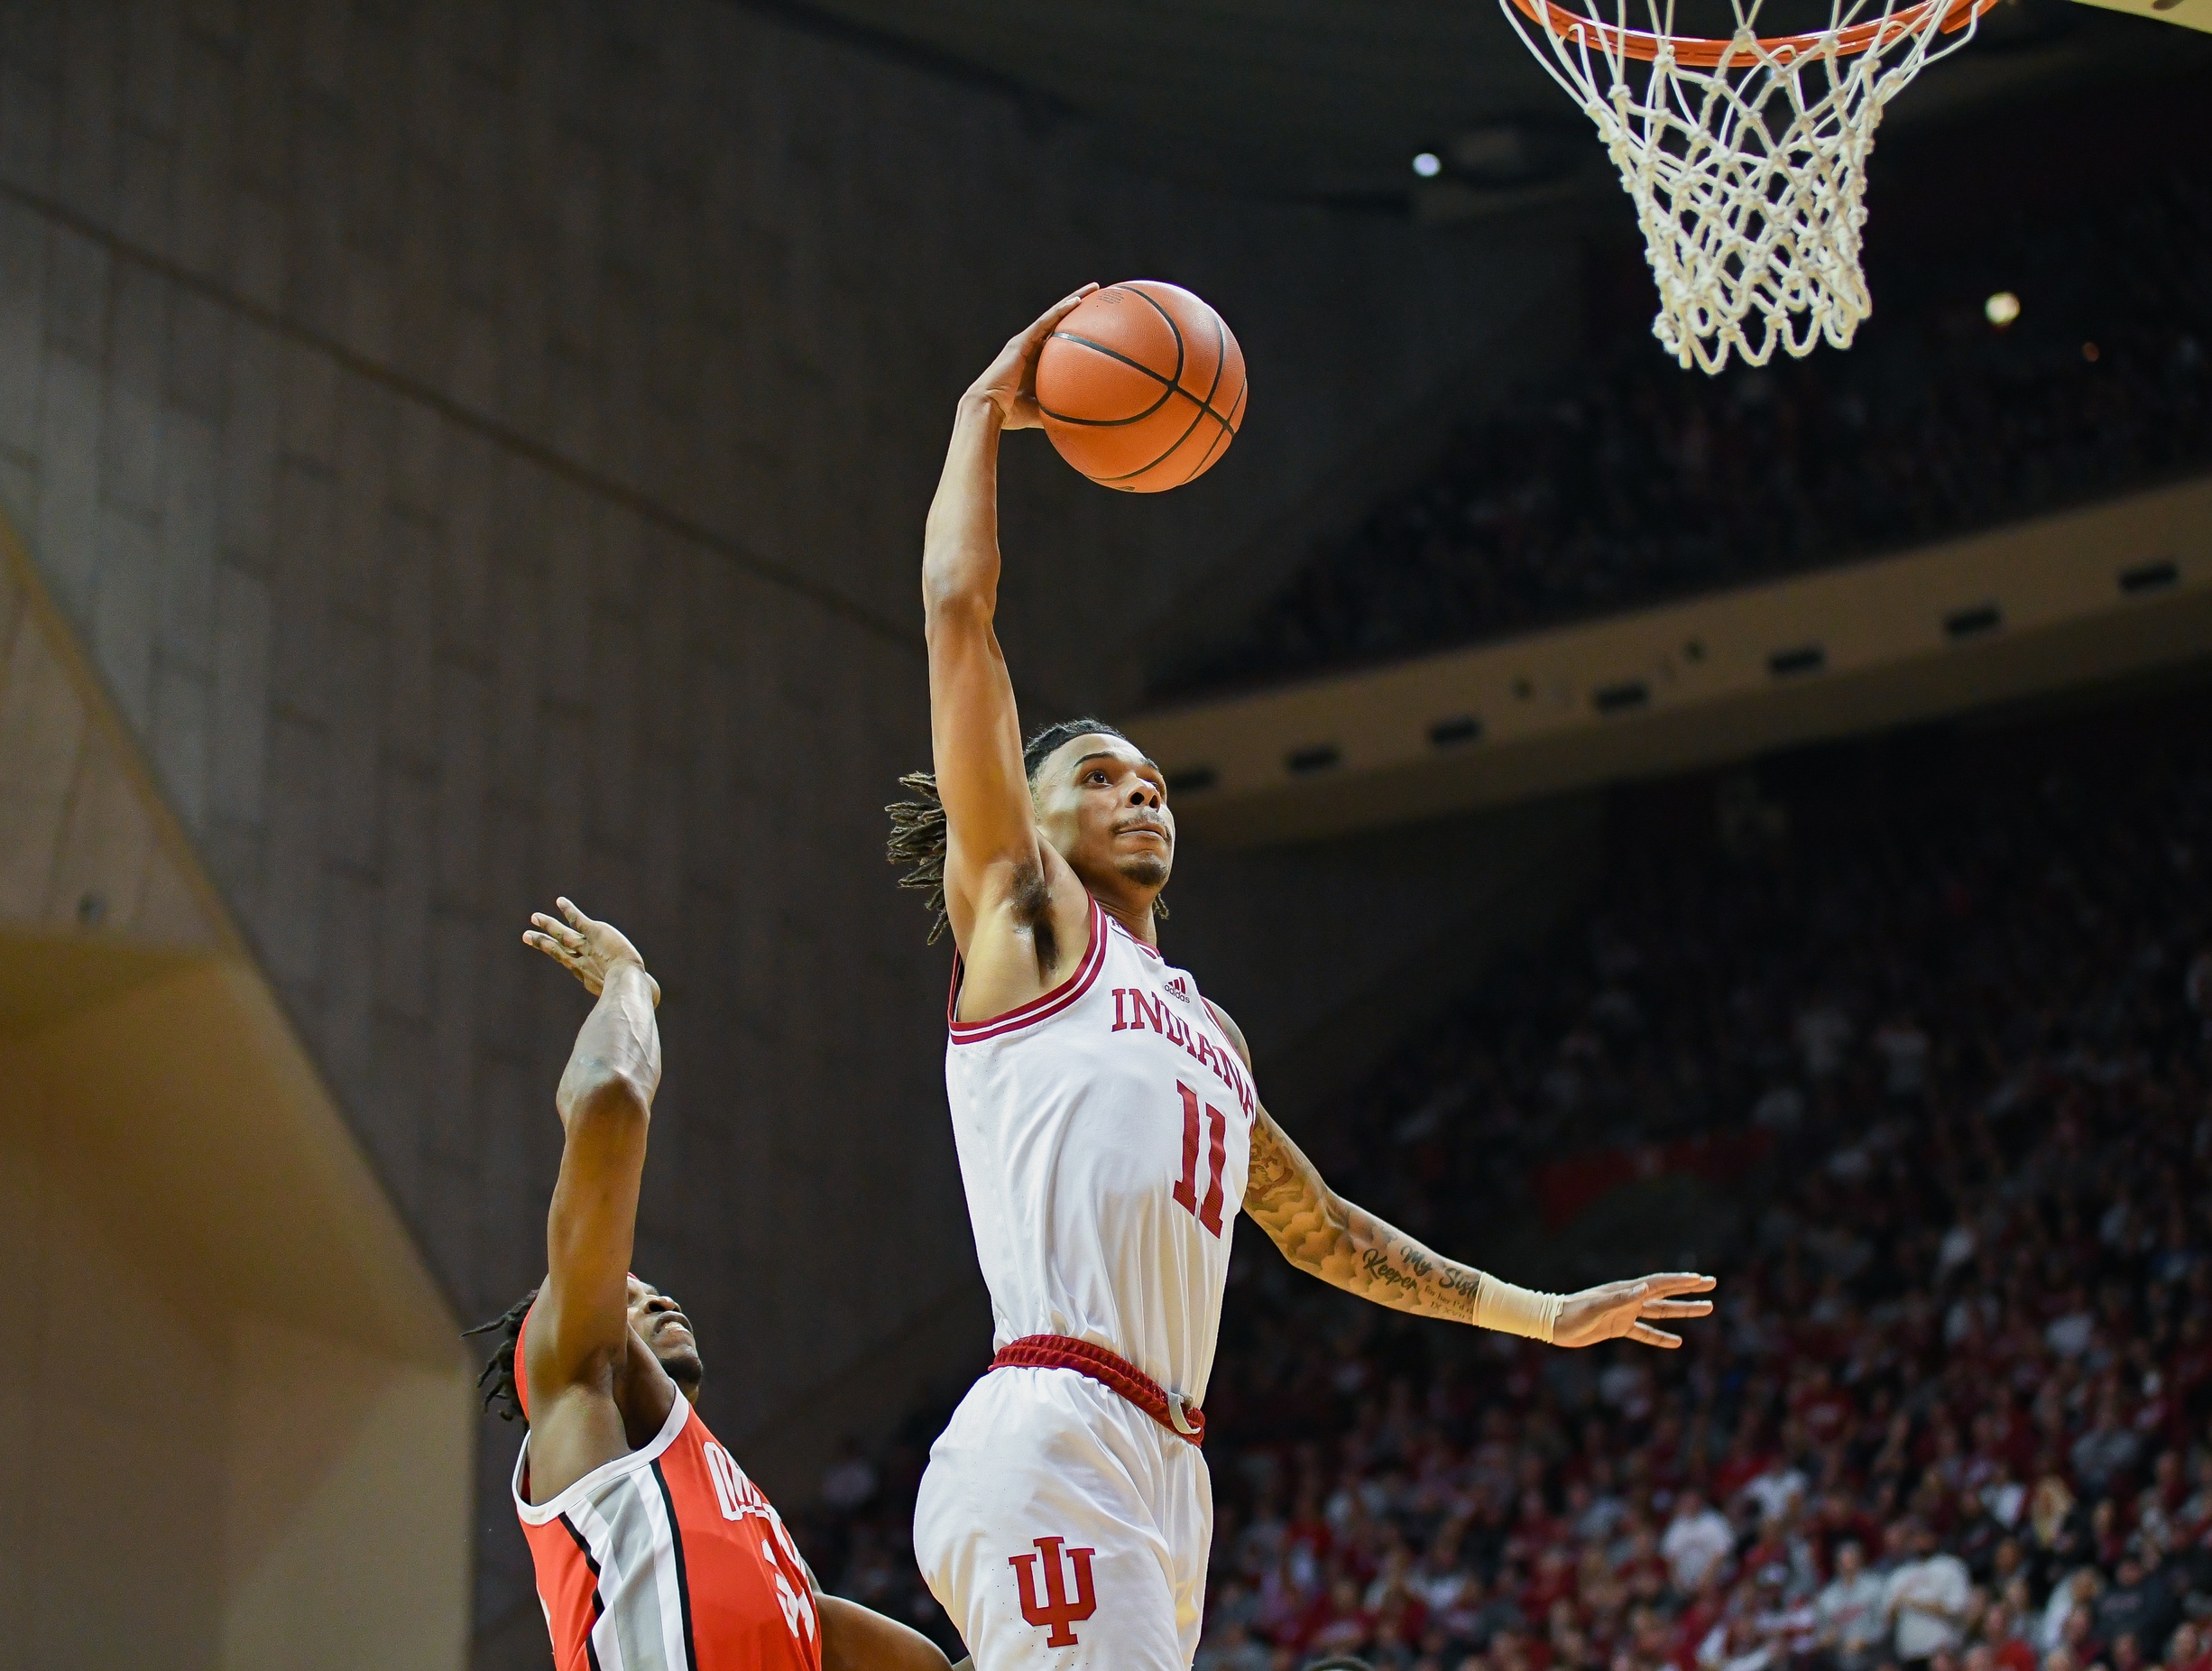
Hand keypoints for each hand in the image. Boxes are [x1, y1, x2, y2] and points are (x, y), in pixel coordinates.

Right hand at [524, 897, 658, 1005]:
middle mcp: (581, 959)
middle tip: (525, 935)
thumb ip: (624, 996)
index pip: (566, 960)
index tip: (547, 949)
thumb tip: (644, 1004)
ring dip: (549, 924)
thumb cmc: (630, 992)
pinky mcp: (595, 932)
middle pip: (556, 949)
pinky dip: (569, 910)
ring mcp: (586, 946)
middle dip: (541, 942)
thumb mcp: (621, 995)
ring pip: (562, 933)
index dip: (556, 953)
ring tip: (535, 917)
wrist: (629, 983)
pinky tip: (560, 901)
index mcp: (584, 973)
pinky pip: (577, 919)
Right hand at [966, 284, 1097, 428]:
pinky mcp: (1021, 342)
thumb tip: (1082, 421)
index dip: (1076, 330)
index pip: (1059, 341)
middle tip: (1099, 297)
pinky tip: (1077, 302)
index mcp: (1035, 362)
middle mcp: (1030, 348)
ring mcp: (1025, 343)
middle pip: (1059, 323)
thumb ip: (1059, 409)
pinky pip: (1044, 323)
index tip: (1098, 324)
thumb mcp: (1042, 410)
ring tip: (1094, 289)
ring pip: (1054, 316)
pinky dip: (1060, 311)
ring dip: (1073, 301)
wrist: (988, 409)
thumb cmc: (1011, 414)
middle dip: (1078, 308)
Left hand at [1553, 1272, 1714, 1348]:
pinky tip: (1676, 1342)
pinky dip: (1661, 1337)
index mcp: (1626, 1291)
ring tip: (1707, 1308)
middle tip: (1712, 1284)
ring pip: (1660, 1312)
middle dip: (1689, 1289)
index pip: (1659, 1284)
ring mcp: (1625, 1313)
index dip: (1680, 1281)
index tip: (1701, 1279)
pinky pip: (1645, 1332)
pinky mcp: (1618, 1327)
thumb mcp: (1596, 1307)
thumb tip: (1644, 1289)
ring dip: (1683, 1311)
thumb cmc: (1572, 1314)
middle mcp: (1629, 1299)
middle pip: (1666, 1293)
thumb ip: (1619, 1299)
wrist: (1553, 1323)